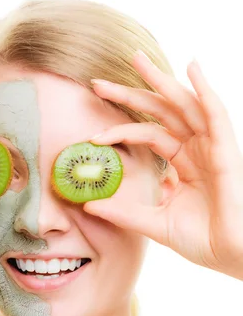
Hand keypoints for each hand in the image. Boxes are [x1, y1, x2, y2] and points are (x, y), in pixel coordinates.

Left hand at [85, 50, 242, 280]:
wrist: (227, 255)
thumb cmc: (200, 240)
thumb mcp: (154, 223)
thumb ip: (124, 212)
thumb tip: (88, 204)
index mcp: (181, 162)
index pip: (148, 133)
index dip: (121, 129)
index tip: (93, 136)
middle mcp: (195, 149)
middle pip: (161, 112)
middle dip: (131, 94)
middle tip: (99, 82)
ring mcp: (211, 147)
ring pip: (184, 105)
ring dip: (161, 81)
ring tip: (136, 60)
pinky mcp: (225, 151)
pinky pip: (216, 115)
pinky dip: (205, 90)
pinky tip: (192, 68)